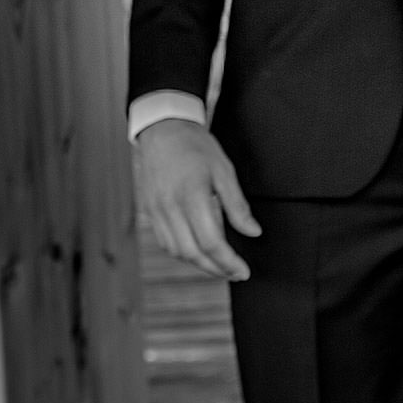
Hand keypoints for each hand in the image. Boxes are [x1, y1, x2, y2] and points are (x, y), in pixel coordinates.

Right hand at [134, 119, 262, 281]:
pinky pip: (165, 242)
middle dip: (216, 269)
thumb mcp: (224, 170)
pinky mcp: (150, 211)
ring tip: (219, 264)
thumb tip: (253, 232)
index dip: (229, 261)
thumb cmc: (195, 146)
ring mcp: (156, 210)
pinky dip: (183, 252)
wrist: (162, 130)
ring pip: (177, 251)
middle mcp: (170, 206)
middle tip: (235, 272)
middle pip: (193, 252)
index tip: (243, 270)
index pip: (211, 241)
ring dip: (199, 264)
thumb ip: (237, 205)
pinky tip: (198, 250)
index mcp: (191, 194)